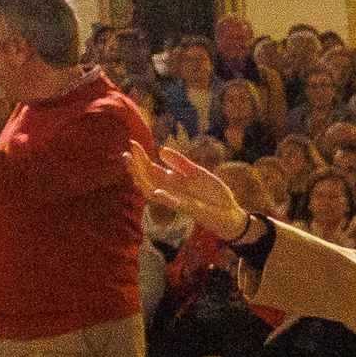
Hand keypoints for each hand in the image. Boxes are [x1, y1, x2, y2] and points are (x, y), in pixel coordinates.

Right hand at [133, 142, 248, 238]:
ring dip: (143, 182)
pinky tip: (158, 191)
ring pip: (154, 193)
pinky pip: (175, 204)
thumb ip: (180, 163)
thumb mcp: (197, 173)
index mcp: (173, 181)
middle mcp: (172, 191)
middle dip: (136, 167)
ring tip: (132, 169)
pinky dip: (166, 198)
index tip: (132, 144)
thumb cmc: (213, 194)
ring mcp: (179, 201)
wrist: (230, 212)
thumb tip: (161, 149)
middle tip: (126, 153)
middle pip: (148, 179)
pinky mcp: (190, 209)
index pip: (151, 168)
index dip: (141, 157)